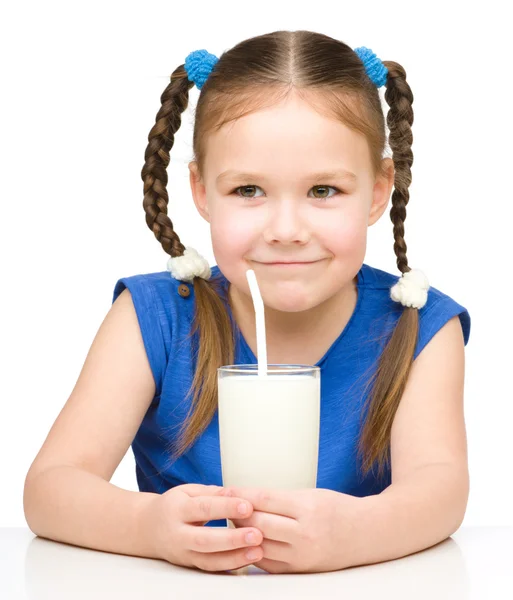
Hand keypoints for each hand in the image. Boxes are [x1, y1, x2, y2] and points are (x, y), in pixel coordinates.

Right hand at [142, 483, 264, 571]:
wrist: (147, 528)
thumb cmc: (174, 505)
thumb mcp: (188, 491)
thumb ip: (212, 493)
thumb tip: (238, 493)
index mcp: (177, 509)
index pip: (203, 508)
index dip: (225, 507)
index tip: (248, 506)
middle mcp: (177, 534)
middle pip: (205, 540)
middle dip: (232, 538)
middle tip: (257, 534)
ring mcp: (182, 553)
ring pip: (208, 560)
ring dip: (235, 557)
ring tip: (258, 550)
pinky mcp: (189, 565)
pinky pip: (210, 568)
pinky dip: (230, 565)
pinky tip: (248, 559)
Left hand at [226, 486, 362, 573]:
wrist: (367, 533)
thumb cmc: (338, 508)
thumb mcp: (311, 495)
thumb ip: (281, 499)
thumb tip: (248, 498)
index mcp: (307, 508)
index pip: (264, 499)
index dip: (241, 495)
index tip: (225, 490)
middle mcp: (304, 533)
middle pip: (257, 523)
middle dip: (237, 514)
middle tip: (225, 506)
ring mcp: (302, 555)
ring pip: (259, 544)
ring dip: (242, 534)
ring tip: (233, 522)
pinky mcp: (301, 570)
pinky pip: (267, 563)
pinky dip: (253, 551)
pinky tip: (247, 541)